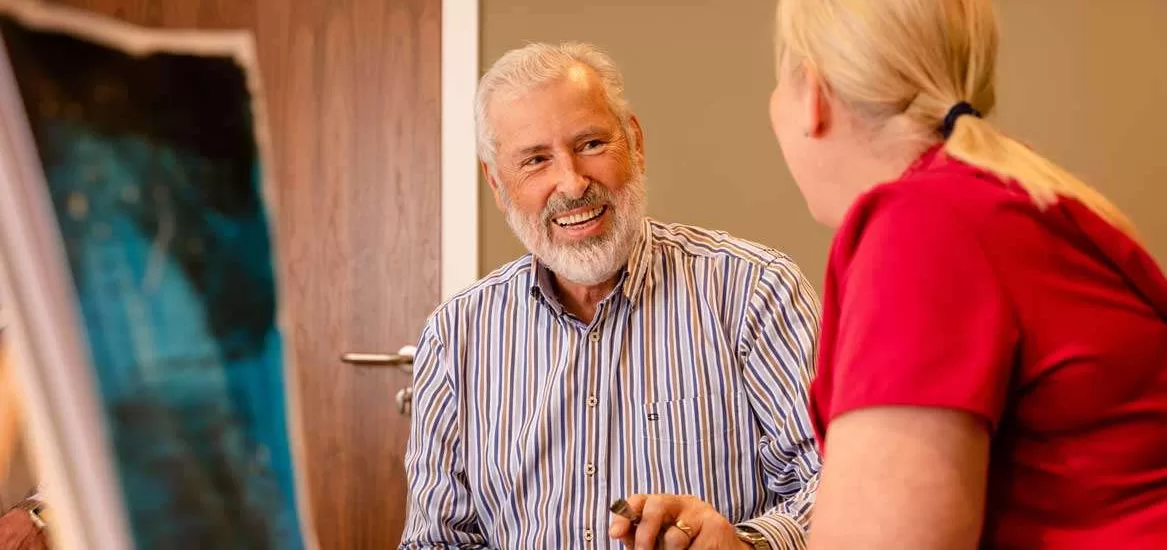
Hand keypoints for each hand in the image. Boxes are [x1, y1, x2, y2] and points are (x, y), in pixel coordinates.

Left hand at [608, 494, 751, 549]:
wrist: (726, 549)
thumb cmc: (688, 545)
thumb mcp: (661, 540)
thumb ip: (639, 537)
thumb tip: (619, 533)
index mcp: (663, 504)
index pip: (638, 500)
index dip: (624, 515)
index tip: (614, 534)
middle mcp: (682, 502)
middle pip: (655, 508)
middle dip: (645, 534)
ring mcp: (701, 512)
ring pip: (675, 537)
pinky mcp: (717, 527)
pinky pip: (695, 549)